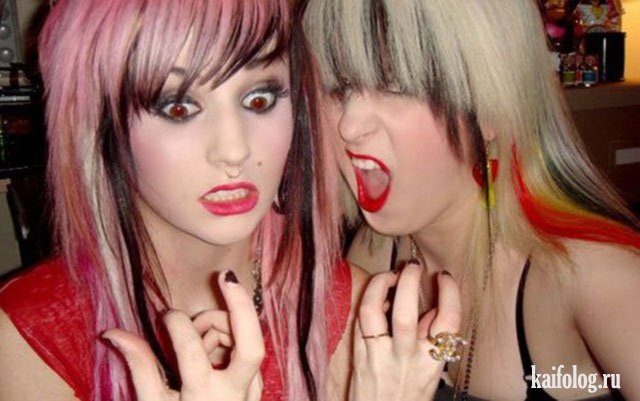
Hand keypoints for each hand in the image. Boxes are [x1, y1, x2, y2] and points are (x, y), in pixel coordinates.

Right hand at [103, 270, 263, 400]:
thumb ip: (139, 367)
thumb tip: (113, 332)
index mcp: (202, 396)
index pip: (191, 348)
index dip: (175, 322)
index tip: (164, 314)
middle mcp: (234, 393)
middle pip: (250, 343)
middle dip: (240, 305)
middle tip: (224, 278)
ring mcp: (251, 391)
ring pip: (248, 342)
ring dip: (225, 328)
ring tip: (199, 340)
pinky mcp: (257, 387)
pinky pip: (247, 351)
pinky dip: (230, 340)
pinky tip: (211, 351)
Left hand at [350, 263, 461, 400]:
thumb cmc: (407, 397)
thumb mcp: (429, 374)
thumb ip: (432, 342)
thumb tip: (433, 309)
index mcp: (431, 364)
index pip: (448, 322)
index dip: (449, 294)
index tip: (445, 276)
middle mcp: (405, 360)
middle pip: (406, 314)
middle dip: (408, 282)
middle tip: (412, 266)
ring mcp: (378, 358)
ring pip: (373, 312)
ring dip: (379, 285)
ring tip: (388, 274)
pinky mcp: (359, 357)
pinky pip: (360, 322)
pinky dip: (368, 303)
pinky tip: (376, 296)